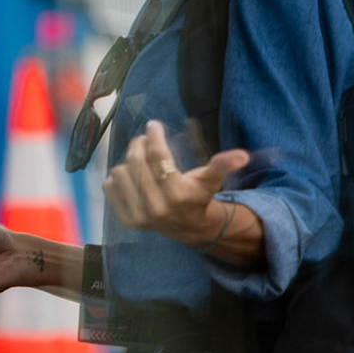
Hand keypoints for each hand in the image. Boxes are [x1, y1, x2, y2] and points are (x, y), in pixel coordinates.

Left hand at [104, 121, 249, 246]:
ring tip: (139, 161)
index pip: (157, 156)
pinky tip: (131, 177)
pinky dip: (118, 178)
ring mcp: (139, 215)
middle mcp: (156, 207)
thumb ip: (223, 165)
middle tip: (144, 140)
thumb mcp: (211, 179)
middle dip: (139, 145)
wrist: (188, 227)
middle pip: (136, 161)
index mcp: (178, 194)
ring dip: (128, 162)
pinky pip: (109, 187)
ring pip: (120, 171)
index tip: (153, 125)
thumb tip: (243, 155)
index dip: (154, 136)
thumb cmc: (198, 196)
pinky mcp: (125, 220)